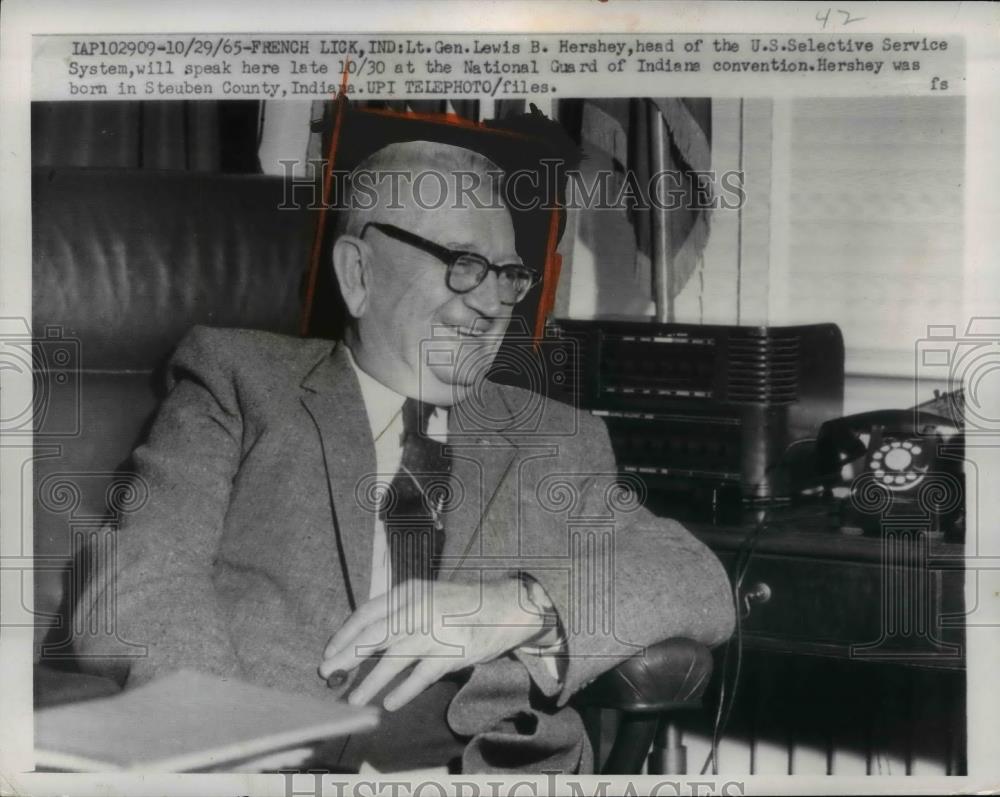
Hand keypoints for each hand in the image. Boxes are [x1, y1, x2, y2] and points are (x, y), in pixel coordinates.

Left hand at [318, 577, 548, 711]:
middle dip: (347, 656)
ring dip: (370, 682)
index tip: (329, 652)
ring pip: (394, 660)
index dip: (345, 634)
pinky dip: (404, 692)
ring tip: (353, 698)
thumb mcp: (427, 596)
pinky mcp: (453, 652)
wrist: (505, 606)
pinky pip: (421, 676)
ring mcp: (436, 631)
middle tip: (327, 674)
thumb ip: (399, 613)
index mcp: (409, 592)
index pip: (367, 613)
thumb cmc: (461, 605)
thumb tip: (364, 641)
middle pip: (374, 636)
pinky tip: (389, 703)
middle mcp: (419, 609)